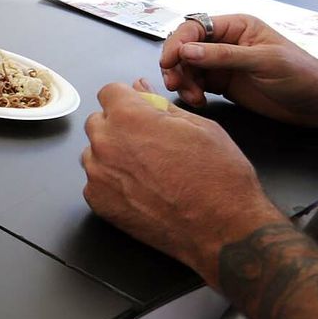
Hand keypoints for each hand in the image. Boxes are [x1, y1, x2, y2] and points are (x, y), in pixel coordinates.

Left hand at [82, 83, 280, 284]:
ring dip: (112, 155)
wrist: (223, 230)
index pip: (109, 92)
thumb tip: (141, 88)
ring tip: (147, 171)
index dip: (127, 100)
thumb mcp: (201, 127)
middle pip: (98, 122)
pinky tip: (140, 191)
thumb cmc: (219, 178)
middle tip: (150, 144)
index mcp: (129, 117)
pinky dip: (111, 182)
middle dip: (119, 126)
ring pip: (94, 152)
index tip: (140, 111)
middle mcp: (106, 143)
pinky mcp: (97, 201)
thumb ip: (161, 105)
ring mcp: (98, 174)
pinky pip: (95, 181)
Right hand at [160, 14, 317, 127]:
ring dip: (183, 81)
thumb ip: (224, 56)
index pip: (195, 28)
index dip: (177, 42)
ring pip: (186, 67)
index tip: (169, 62)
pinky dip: (190, 92)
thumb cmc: (300, 75)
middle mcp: (224, 42)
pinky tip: (199, 101)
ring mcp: (221, 63)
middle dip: (176, 65)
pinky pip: (194, 83)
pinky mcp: (221, 83)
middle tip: (175, 84)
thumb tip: (186, 51)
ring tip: (192, 97)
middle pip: (184, 47)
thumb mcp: (264, 61)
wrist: (317, 105)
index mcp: (236, 27)